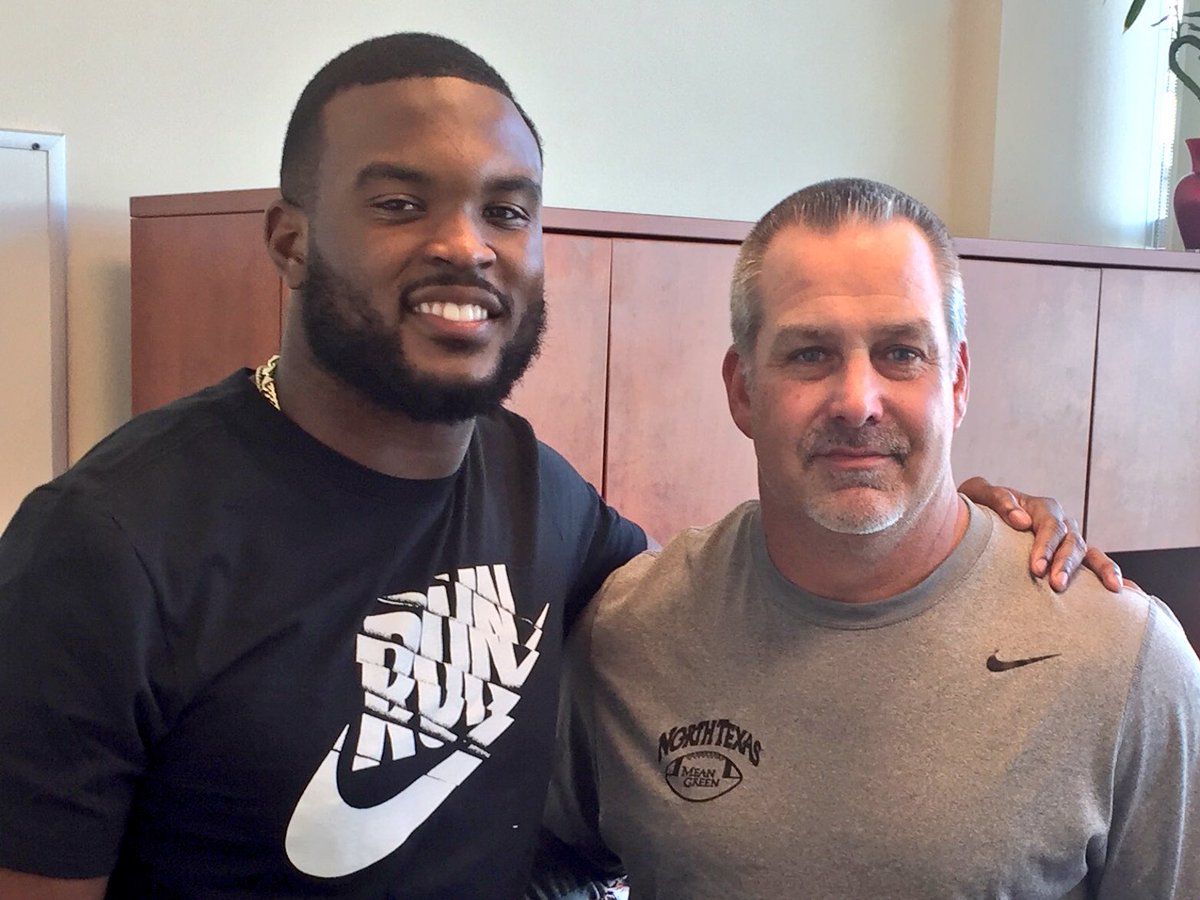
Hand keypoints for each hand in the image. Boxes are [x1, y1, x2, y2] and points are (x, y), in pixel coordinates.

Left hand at [958, 476, 1122, 592]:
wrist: (979, 521)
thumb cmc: (979, 507)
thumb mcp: (979, 494)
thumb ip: (998, 500)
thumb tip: (1022, 521)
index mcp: (1042, 508)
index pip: (1050, 527)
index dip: (1045, 547)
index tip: (1036, 568)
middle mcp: (1062, 523)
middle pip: (1073, 542)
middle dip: (1067, 564)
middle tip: (1056, 585)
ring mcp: (1070, 541)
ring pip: (1090, 554)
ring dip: (1100, 571)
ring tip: (1110, 590)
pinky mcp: (1072, 559)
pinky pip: (1098, 565)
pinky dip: (1114, 575)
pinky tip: (1129, 591)